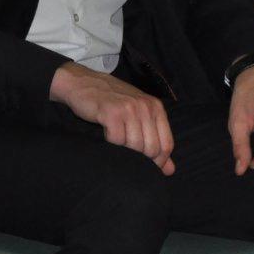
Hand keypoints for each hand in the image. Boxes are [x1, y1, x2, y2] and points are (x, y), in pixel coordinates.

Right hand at [51, 62, 174, 173]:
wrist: (83, 82)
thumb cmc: (112, 101)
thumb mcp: (138, 116)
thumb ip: (156, 141)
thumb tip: (170, 170)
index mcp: (156, 107)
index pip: (167, 144)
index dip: (159, 161)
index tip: (147, 166)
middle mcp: (145, 107)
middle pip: (151, 148)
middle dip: (140, 158)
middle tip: (127, 154)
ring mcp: (129, 109)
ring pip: (135, 146)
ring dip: (124, 150)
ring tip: (116, 140)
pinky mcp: (112, 113)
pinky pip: (116, 140)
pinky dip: (111, 143)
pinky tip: (106, 133)